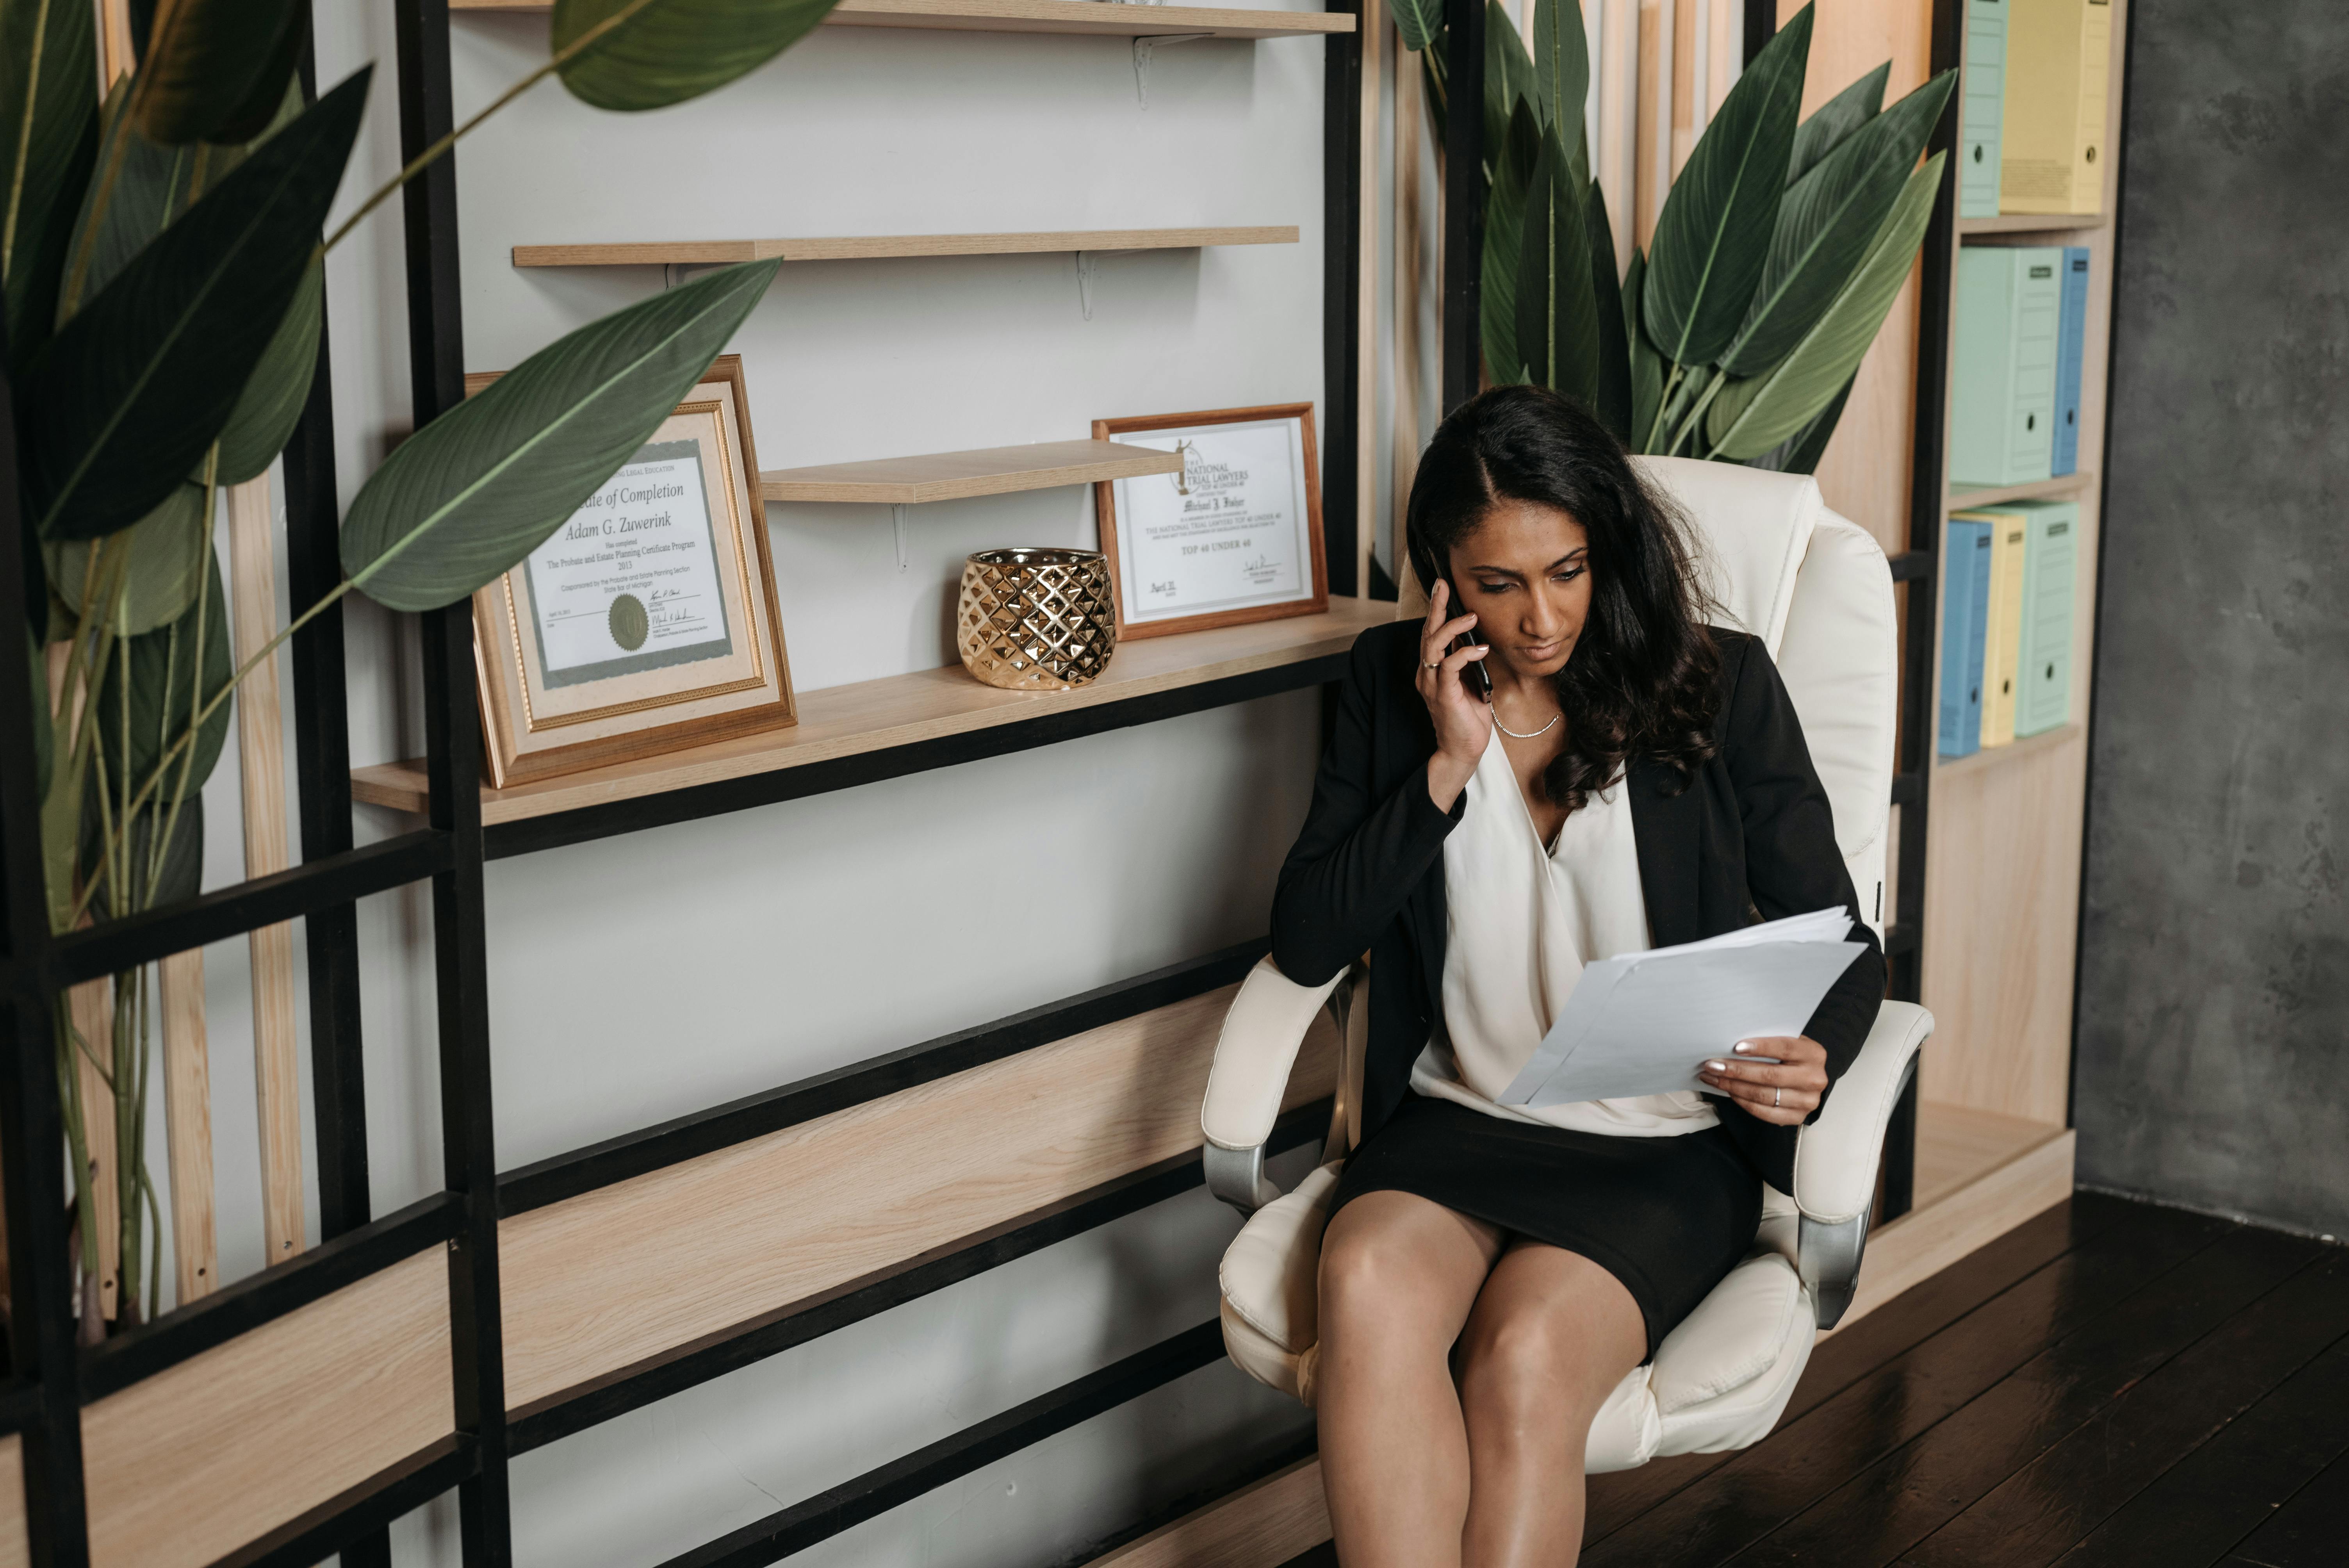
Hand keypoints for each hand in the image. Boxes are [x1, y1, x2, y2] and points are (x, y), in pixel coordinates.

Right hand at [1418, 579, 1491, 809]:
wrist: (1463, 749)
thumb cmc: (1469, 717)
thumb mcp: (1471, 682)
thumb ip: (1467, 662)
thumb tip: (1476, 638)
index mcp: (1432, 669)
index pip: (1431, 633)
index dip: (1436, 610)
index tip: (1443, 588)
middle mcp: (1427, 673)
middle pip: (1426, 633)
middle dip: (1436, 607)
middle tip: (1443, 585)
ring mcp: (1433, 684)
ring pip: (1433, 645)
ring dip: (1452, 628)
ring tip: (1471, 616)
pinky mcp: (1444, 694)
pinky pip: (1449, 665)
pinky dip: (1465, 653)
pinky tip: (1481, 648)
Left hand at [1697, 1036, 1828, 1126]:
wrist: (1809, 1077)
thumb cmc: (1791, 1056)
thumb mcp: (1788, 1041)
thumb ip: (1769, 1039)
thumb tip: (1731, 1041)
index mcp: (1813, 1053)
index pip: (1785, 1048)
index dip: (1760, 1047)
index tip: (1736, 1047)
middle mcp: (1814, 1078)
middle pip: (1770, 1075)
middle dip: (1736, 1070)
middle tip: (1712, 1065)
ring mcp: (1807, 1100)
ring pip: (1764, 1095)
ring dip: (1733, 1087)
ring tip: (1713, 1078)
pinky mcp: (1798, 1117)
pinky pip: (1765, 1112)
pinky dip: (1743, 1102)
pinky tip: (1729, 1092)